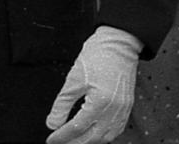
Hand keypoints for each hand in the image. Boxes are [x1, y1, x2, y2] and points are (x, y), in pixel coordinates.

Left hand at [45, 26, 141, 143]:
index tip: (51, 139)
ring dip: (89, 142)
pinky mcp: (127, 107)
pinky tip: (93, 134)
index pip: (78, 128)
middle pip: (92, 137)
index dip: (62, 136)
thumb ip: (62, 104)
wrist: (118, 44)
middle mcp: (114, 109)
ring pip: (106, 137)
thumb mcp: (73, 79)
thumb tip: (52, 123)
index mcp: (100, 102)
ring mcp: (123, 110)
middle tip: (60, 142)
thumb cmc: (98, 56)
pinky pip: (116, 130)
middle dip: (74, 142)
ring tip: (74, 141)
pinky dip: (103, 136)